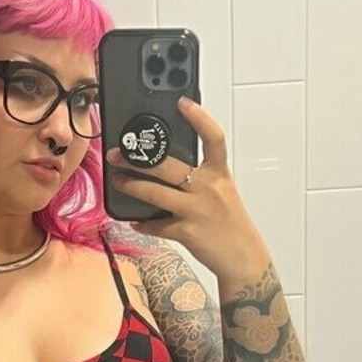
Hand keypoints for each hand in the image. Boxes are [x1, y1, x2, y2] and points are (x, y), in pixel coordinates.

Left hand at [106, 96, 268, 282]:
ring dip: (131, 186)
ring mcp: (197, 210)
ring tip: (117, 182)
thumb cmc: (230, 225)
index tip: (182, 102)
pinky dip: (143, 223)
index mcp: (219, 174)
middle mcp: (209, 188)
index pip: (213, 138)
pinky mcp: (187, 232)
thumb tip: (168, 169)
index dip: (199, 117)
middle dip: (138, 159)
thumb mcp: (222, 193)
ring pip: (155, 193)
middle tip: (118, 154)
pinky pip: (157, 225)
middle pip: (168, 165)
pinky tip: (135, 221)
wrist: (244, 259)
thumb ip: (201, 178)